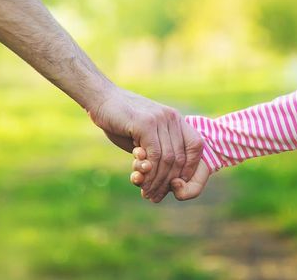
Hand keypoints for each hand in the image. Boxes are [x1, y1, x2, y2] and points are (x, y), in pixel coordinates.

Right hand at [88, 87, 202, 201]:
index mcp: (176, 119)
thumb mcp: (144, 137)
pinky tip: (141, 180)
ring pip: (168, 159)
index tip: (176, 184)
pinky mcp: (146, 124)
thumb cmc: (120, 121)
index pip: (196, 146)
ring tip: (148, 193)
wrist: (101, 100)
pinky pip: (154, 155)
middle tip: (156, 196)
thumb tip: (165, 180)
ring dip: (158, 181)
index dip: (190, 168)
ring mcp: (160, 119)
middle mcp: (172, 118)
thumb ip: (155, 153)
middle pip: (181, 157)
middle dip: (169, 181)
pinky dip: (150, 172)